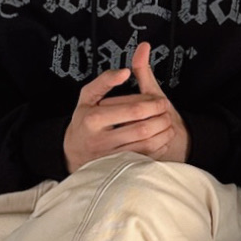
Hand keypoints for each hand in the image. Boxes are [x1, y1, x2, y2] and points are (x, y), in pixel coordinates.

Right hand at [63, 43, 189, 171]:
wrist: (73, 150)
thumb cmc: (84, 120)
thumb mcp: (88, 96)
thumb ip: (105, 80)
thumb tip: (125, 72)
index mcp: (93, 119)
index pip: (133, 110)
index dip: (153, 104)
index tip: (162, 100)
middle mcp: (100, 141)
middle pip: (142, 129)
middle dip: (161, 119)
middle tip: (167, 112)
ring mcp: (109, 158)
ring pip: (146, 146)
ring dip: (163, 133)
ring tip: (166, 124)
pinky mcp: (118, 168)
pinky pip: (146, 159)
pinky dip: (158, 147)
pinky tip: (160, 138)